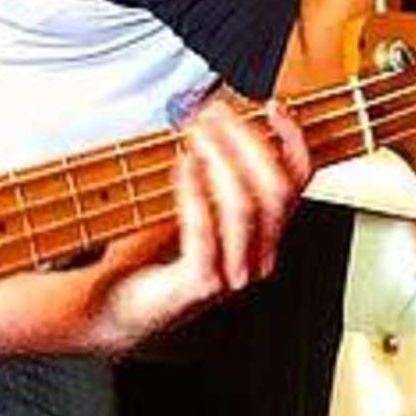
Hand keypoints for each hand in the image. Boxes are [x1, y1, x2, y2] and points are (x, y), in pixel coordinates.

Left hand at [78, 92, 314, 351]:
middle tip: (215, 113)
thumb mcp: (187, 204)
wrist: (117, 309)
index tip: (271, 106)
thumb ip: (209, 171)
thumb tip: (213, 118)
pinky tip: (183, 164)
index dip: (292, 140)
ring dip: (222, 157)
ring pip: (247, 206)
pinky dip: (195, 191)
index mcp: (263, 235)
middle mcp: (258, 256)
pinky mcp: (200, 285)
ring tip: (197, 133)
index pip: (298, 182)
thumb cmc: (149, 256)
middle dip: (248, 140)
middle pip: (276, 188)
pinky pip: (205, 231)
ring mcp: (233, 274)